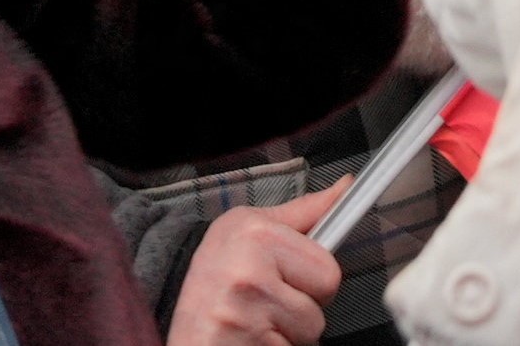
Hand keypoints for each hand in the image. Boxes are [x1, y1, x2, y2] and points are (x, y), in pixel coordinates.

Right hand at [167, 189, 345, 345]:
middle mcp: (248, 273)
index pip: (328, 271)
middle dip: (303, 309)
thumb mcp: (248, 230)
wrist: (177, 323)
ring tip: (257, 321)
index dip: (314, 281)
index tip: (294, 279)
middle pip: (321, 308)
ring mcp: (245, 316)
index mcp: (255, 235)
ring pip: (308, 334)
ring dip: (288, 333)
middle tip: (270, 303)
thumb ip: (302, 215)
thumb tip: (342, 189)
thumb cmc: (215, 280)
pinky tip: (250, 338)